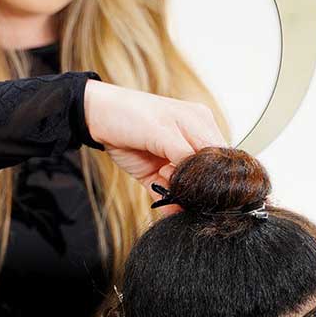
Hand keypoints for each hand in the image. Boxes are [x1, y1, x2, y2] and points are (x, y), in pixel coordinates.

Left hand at [81, 79, 226, 217]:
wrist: (95, 118)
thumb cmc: (128, 112)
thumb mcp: (160, 129)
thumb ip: (184, 153)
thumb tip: (201, 178)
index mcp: (200, 125)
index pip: (221, 156)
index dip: (215, 172)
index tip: (203, 182)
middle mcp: (191, 143)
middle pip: (206, 175)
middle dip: (193, 183)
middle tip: (172, 174)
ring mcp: (173, 160)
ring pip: (187, 188)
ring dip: (178, 191)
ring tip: (160, 173)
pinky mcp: (156, 175)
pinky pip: (168, 196)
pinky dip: (168, 203)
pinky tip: (167, 204)